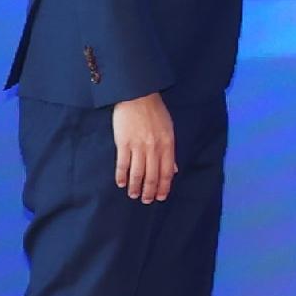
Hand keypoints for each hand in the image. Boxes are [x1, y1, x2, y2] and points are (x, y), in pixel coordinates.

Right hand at [111, 90, 176, 204]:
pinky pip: (122, 164)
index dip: (164, 187)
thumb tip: (173, 170)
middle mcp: (154, 148)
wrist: (137, 95)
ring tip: (133, 195)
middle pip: (152, 176)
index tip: (161, 197)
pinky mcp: (123, 143)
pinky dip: (121, 176)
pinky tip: (121, 183)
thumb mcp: (169, 130)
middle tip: (146, 200)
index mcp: (167, 144)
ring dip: (135, 187)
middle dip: (149, 191)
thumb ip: (170, 151)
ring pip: (137, 173)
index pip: (167, 172)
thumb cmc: (155, 112)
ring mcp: (138, 146)